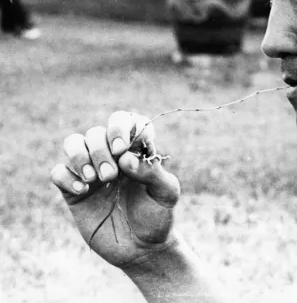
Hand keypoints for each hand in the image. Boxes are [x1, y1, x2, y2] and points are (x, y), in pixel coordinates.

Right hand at [50, 111, 180, 268]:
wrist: (143, 248)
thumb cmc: (158, 215)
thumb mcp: (166, 193)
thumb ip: (151, 171)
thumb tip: (126, 157)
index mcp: (136, 150)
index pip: (124, 120)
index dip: (120, 127)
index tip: (123, 147)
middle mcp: (112, 156)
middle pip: (95, 132)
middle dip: (100, 150)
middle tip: (111, 176)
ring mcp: (91, 172)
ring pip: (72, 143)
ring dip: (80, 157)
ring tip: (94, 180)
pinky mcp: (74, 192)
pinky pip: (58, 173)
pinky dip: (66, 177)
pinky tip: (83, 191)